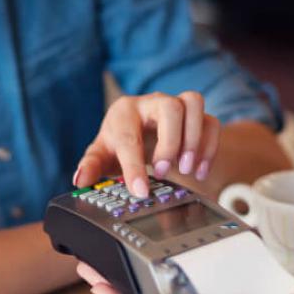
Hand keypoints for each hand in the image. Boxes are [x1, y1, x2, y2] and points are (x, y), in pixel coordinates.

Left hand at [75, 92, 219, 197]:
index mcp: (125, 111)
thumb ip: (91, 166)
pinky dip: (209, 148)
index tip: (140, 191)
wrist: (140, 134)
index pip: (130, 135)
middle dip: (170, 142)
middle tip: (163, 172)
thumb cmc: (120, 143)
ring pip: (194, 104)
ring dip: (194, 139)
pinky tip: (198, 171)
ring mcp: (177, 106)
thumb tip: (81, 180)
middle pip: (170, 107)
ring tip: (185, 169)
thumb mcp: (102, 155)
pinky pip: (212, 123)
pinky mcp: (197, 117)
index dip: (134, 166)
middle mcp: (152, 102)